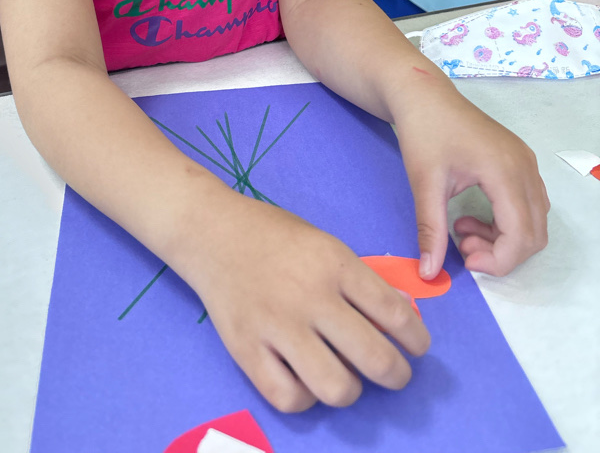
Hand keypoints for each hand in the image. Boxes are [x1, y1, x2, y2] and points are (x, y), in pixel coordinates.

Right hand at [184, 197, 429, 412]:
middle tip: (394, 373)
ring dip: (352, 389)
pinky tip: (306, 380)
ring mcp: (277, 327)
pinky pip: (289, 397)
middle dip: (396, 375)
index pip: (395, 313)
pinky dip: (305, 398)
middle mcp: (311, 297)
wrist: (212, 232)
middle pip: (374, 358)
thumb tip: (402, 316)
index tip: (417, 347)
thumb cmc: (274, 234)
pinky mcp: (247, 350)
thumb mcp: (325, 243)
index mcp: (335, 264)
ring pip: (336, 387)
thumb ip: (360, 280)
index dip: (416, 340)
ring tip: (348, 378)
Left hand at [393, 82, 549, 278]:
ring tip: (462, 229)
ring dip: (503, 238)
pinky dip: (506, 221)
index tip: (465, 259)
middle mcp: (524, 167)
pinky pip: (527, 204)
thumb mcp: (424, 183)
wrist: (423, 94)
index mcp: (505, 171)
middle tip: (462, 245)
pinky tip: (472, 215)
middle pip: (535, 233)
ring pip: (534, 221)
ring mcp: (525, 162)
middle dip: (502, 252)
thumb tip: (427, 273)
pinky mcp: (519, 160)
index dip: (498, 260)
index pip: (521, 235)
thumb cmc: (423, 131)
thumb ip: (430, 230)